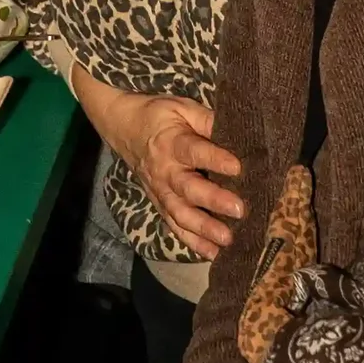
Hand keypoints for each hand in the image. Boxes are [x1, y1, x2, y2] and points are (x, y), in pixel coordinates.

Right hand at [120, 90, 246, 259]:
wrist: (123, 127)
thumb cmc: (159, 116)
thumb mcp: (182, 107)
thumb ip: (208, 120)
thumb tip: (240, 132)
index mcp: (171, 142)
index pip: (194, 152)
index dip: (216, 160)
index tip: (238, 168)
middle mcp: (165, 171)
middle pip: (188, 189)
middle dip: (214, 201)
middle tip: (240, 210)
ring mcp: (161, 191)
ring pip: (180, 214)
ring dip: (204, 229)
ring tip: (228, 240)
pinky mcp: (160, 205)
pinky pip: (175, 226)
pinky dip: (193, 242)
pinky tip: (213, 254)